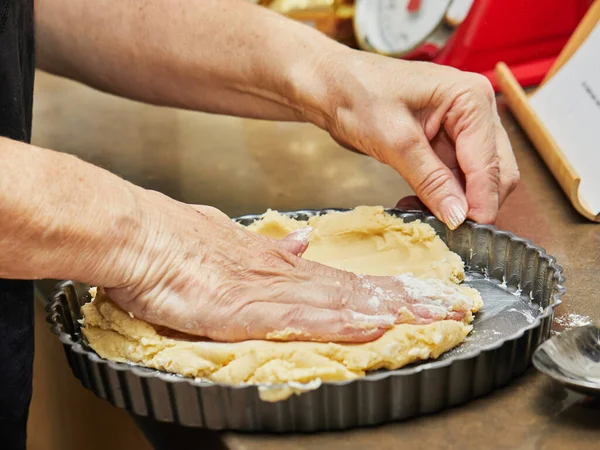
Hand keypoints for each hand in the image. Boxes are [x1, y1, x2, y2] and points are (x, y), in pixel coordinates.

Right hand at [101, 189, 473, 342]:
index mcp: (284, 265)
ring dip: (391, 310)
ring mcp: (272, 291)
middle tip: (453, 306)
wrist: (143, 237)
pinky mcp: (249, 308)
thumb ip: (271, 248)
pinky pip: (305, 317)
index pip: (349, 280)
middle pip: (359, 290)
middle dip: (410, 300)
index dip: (390, 289)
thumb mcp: (232, 240)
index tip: (424, 294)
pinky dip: (343, 322)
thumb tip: (304, 244)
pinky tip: (373, 325)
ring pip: (344, 301)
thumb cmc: (180, 242)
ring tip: (433, 316)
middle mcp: (287, 276)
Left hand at [306, 52, 519, 228]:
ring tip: (420, 214)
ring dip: (453, 202)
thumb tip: (458, 216)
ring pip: (473, 180)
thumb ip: (430, 180)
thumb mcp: (395, 140)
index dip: (481, 201)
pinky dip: (439, 196)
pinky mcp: (443, 143)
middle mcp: (475, 111)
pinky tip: (415, 205)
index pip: (490, 162)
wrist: (331, 87)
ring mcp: (460, 128)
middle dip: (472, 203)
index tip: (468, 232)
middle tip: (445, 229)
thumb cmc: (358, 94)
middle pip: (494, 172)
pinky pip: (453, 179)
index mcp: (471, 98)